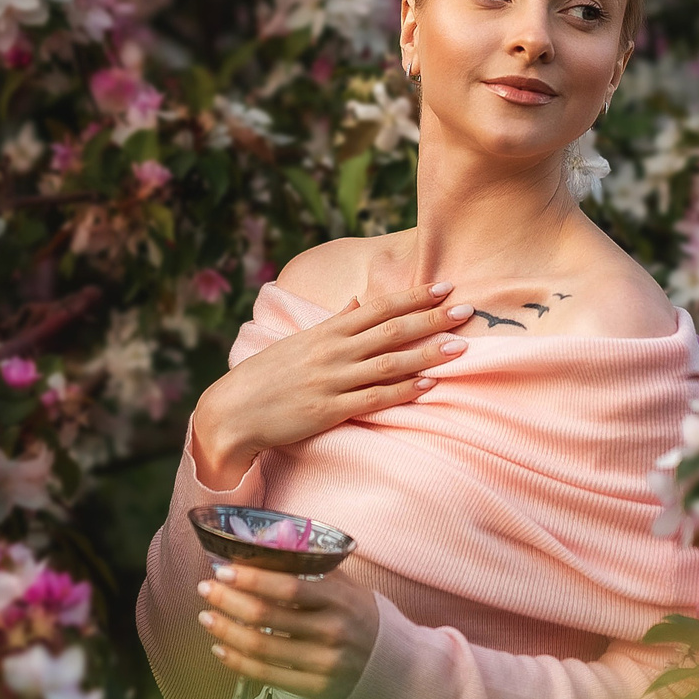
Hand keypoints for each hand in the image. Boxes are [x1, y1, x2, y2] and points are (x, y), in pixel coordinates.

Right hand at [188, 276, 471, 486]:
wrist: (233, 410)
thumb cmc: (267, 375)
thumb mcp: (300, 342)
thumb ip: (334, 322)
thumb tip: (359, 301)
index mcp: (327, 331)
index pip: (379, 308)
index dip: (414, 297)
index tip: (445, 288)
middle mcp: (333, 351)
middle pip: (390, 331)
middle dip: (430, 320)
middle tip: (466, 310)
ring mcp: (331, 380)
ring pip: (388, 363)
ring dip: (426, 354)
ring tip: (459, 347)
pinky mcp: (328, 410)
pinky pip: (373, 398)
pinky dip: (402, 391)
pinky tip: (427, 385)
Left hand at [197, 560, 382, 698]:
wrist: (402, 673)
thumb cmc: (370, 623)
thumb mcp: (353, 590)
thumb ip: (318, 571)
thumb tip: (273, 547)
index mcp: (340, 600)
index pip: (288, 586)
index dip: (252, 578)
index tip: (224, 569)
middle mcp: (332, 631)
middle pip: (268, 616)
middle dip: (229, 601)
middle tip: (206, 589)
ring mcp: (324, 664)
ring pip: (262, 647)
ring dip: (227, 630)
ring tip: (206, 617)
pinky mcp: (316, 690)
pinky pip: (267, 676)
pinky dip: (238, 662)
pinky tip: (221, 648)